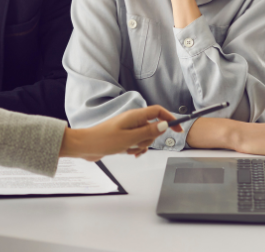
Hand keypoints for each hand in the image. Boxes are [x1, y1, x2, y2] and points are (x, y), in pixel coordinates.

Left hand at [59, 105, 180, 161]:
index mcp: (135, 116)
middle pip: (153, 127)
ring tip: (128, 149)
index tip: (178, 129)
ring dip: (141, 146)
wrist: (85, 146)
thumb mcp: (129, 138)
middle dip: (150, 139)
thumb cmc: (103, 140)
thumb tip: (164, 125)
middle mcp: (132, 120)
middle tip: (138, 144)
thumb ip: (148, 131)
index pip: (158, 111)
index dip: (170, 119)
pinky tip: (128, 153)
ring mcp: (128, 128)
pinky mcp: (123, 136)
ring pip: (145, 137)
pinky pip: (136, 142)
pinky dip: (135, 148)